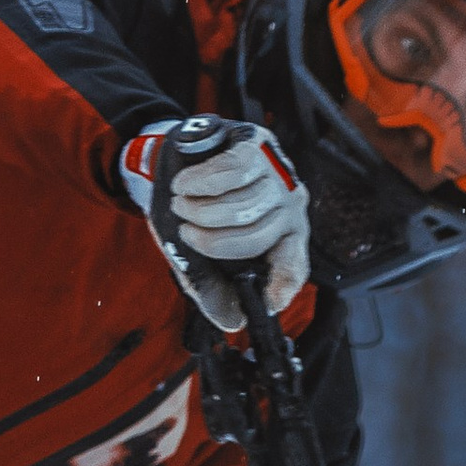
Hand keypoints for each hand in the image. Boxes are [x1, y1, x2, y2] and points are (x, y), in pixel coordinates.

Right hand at [123, 119, 310, 332]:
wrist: (171, 165)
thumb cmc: (191, 212)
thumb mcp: (196, 257)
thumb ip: (212, 290)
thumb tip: (232, 322)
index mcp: (282, 239)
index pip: (294, 266)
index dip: (283, 284)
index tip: (270, 300)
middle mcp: (288, 208)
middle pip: (256, 236)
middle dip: (210, 240)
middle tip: (185, 231)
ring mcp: (276, 174)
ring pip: (244, 205)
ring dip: (200, 210)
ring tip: (181, 204)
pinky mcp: (258, 143)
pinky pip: (232, 173)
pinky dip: (200, 183)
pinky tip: (185, 185)